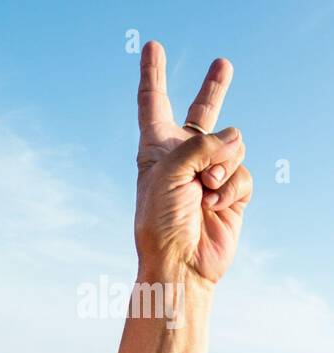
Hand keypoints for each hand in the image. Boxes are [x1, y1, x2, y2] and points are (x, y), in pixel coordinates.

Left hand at [133, 41, 252, 284]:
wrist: (180, 264)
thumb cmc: (161, 221)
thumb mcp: (168, 172)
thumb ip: (200, 144)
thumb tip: (234, 139)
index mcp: (154, 148)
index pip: (153, 103)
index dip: (153, 75)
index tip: (151, 47)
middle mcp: (181, 156)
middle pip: (201, 113)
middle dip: (213, 89)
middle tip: (223, 63)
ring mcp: (208, 172)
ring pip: (233, 143)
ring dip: (221, 165)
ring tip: (204, 189)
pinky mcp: (231, 191)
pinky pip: (242, 172)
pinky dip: (232, 187)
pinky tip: (215, 205)